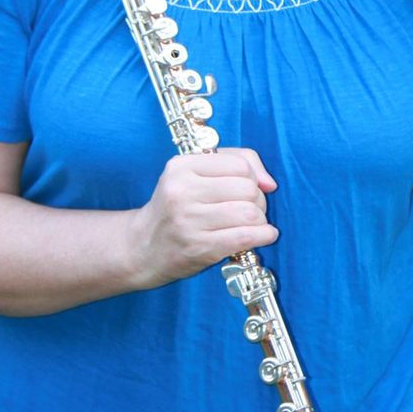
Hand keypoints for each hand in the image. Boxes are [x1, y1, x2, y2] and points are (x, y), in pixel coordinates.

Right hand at [126, 148, 278, 289]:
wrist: (142, 248)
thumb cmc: (177, 208)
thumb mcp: (194, 175)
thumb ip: (237, 163)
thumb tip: (270, 183)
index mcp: (180, 167)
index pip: (239, 164)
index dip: (252, 177)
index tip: (246, 189)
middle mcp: (181, 191)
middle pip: (247, 189)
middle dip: (258, 200)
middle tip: (249, 210)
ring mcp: (188, 221)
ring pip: (250, 213)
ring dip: (260, 220)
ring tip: (252, 224)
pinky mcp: (199, 248)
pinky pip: (246, 237)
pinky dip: (264, 236)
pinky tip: (263, 236)